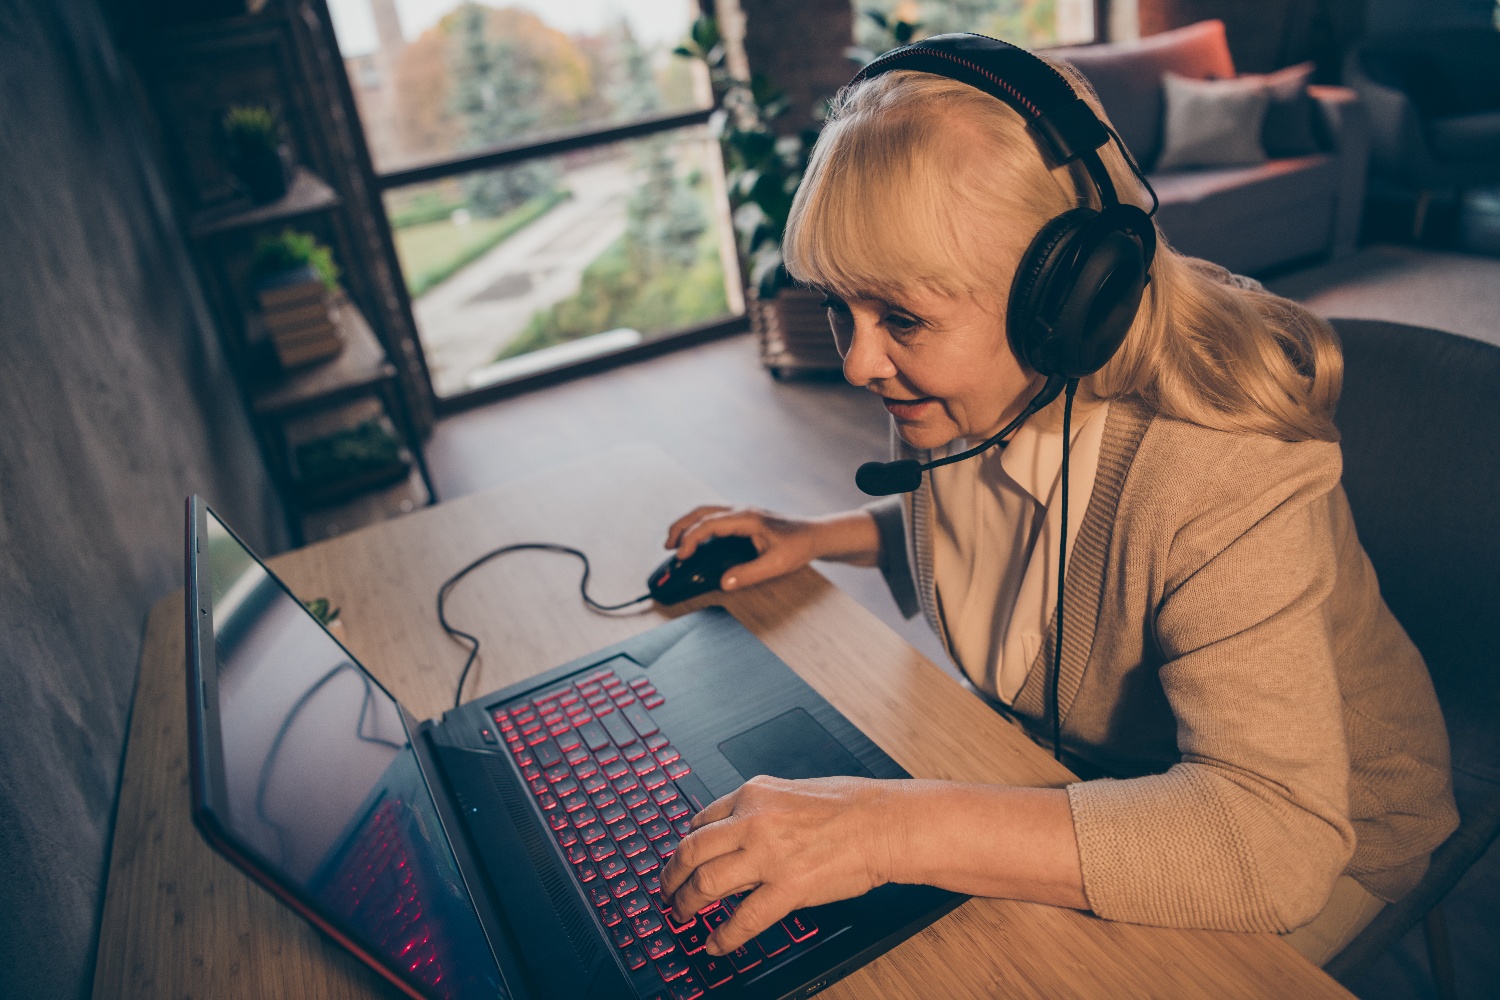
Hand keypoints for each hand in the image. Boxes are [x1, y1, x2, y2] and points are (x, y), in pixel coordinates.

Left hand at [659, 775, 900, 955]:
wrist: (884, 823)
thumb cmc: (851, 805)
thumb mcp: (793, 791)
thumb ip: (762, 810)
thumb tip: (739, 831)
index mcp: (754, 793)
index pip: (701, 820)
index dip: (686, 844)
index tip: (682, 859)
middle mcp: (753, 821)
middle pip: (691, 851)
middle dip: (671, 875)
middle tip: (666, 891)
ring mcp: (768, 855)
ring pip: (706, 883)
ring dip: (687, 903)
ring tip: (682, 915)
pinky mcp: (787, 887)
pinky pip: (742, 918)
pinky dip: (723, 935)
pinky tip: (715, 944)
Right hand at [662, 506, 829, 590]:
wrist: (815, 535)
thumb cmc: (799, 546)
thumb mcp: (776, 564)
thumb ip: (749, 573)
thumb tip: (724, 582)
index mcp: (746, 518)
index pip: (709, 524)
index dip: (691, 539)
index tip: (681, 555)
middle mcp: (741, 511)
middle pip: (701, 512)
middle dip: (681, 527)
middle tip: (668, 546)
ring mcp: (742, 512)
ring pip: (706, 513)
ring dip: (688, 525)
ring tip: (675, 544)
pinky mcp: (744, 519)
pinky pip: (715, 518)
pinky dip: (699, 527)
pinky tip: (697, 541)